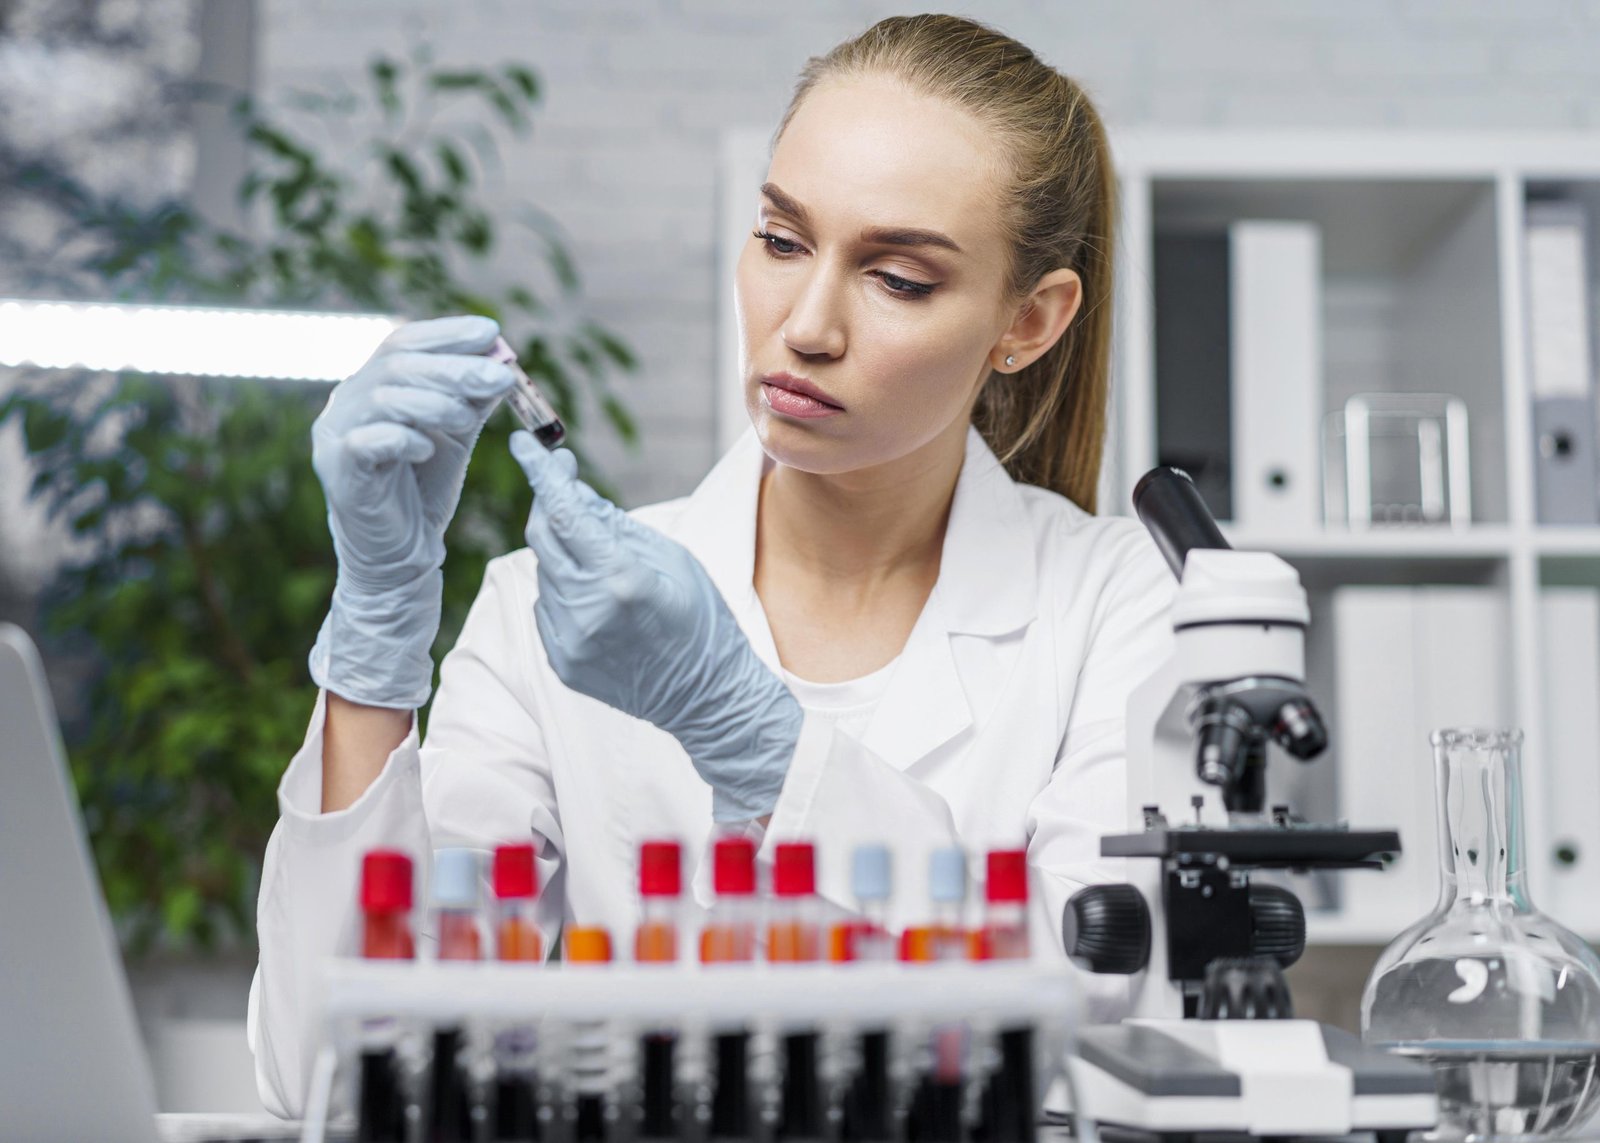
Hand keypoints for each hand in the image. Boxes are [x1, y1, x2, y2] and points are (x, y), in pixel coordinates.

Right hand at [308, 315, 514, 708]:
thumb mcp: (455, 434)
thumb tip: (503, 359)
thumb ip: (473, 397)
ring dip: (435, 402)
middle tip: (500, 375)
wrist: (401, 554)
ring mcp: (336, 434)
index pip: (404, 341)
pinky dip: (403, 439)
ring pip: (383, 397)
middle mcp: (347, 401)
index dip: (447, 333)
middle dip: (455, 367)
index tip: (492, 332)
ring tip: (468, 418)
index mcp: (373, 385)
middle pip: (397, 365)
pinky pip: (367, 442)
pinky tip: (428, 449)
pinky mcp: (337, 470)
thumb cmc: (424, 488)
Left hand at [509, 432, 802, 820]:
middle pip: (543, 536)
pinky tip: (599, 598)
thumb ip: (615, 524)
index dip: (540, 472)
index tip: (522, 443)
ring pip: (546, 571)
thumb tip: (572, 492)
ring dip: (565, 552)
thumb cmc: (701, 620)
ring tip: (605, 561)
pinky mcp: (561, 661)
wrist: (706, 696)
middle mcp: (587, 610)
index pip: (565, 511)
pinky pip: (548, 606)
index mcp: (621, 578)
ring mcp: (569, 640)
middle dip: (550, 502)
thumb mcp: (672, 557)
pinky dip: (565, 589)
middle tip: (564, 479)